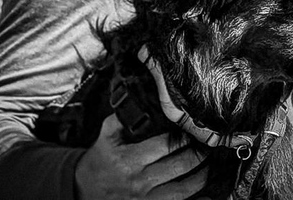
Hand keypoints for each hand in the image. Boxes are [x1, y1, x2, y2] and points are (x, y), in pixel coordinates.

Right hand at [75, 114, 208, 199]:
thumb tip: (138, 102)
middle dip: (198, 153)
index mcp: (129, 160)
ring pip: (183, 189)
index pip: (165, 145)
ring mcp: (145, 198)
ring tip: (209, 164)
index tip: (193, 131)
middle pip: (180, 165)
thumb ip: (120, 119)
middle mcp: (139, 181)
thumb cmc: (99, 163)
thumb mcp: (105, 137)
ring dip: (202, 176)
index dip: (184, 137)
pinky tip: (208, 196)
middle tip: (207, 145)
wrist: (82, 191)